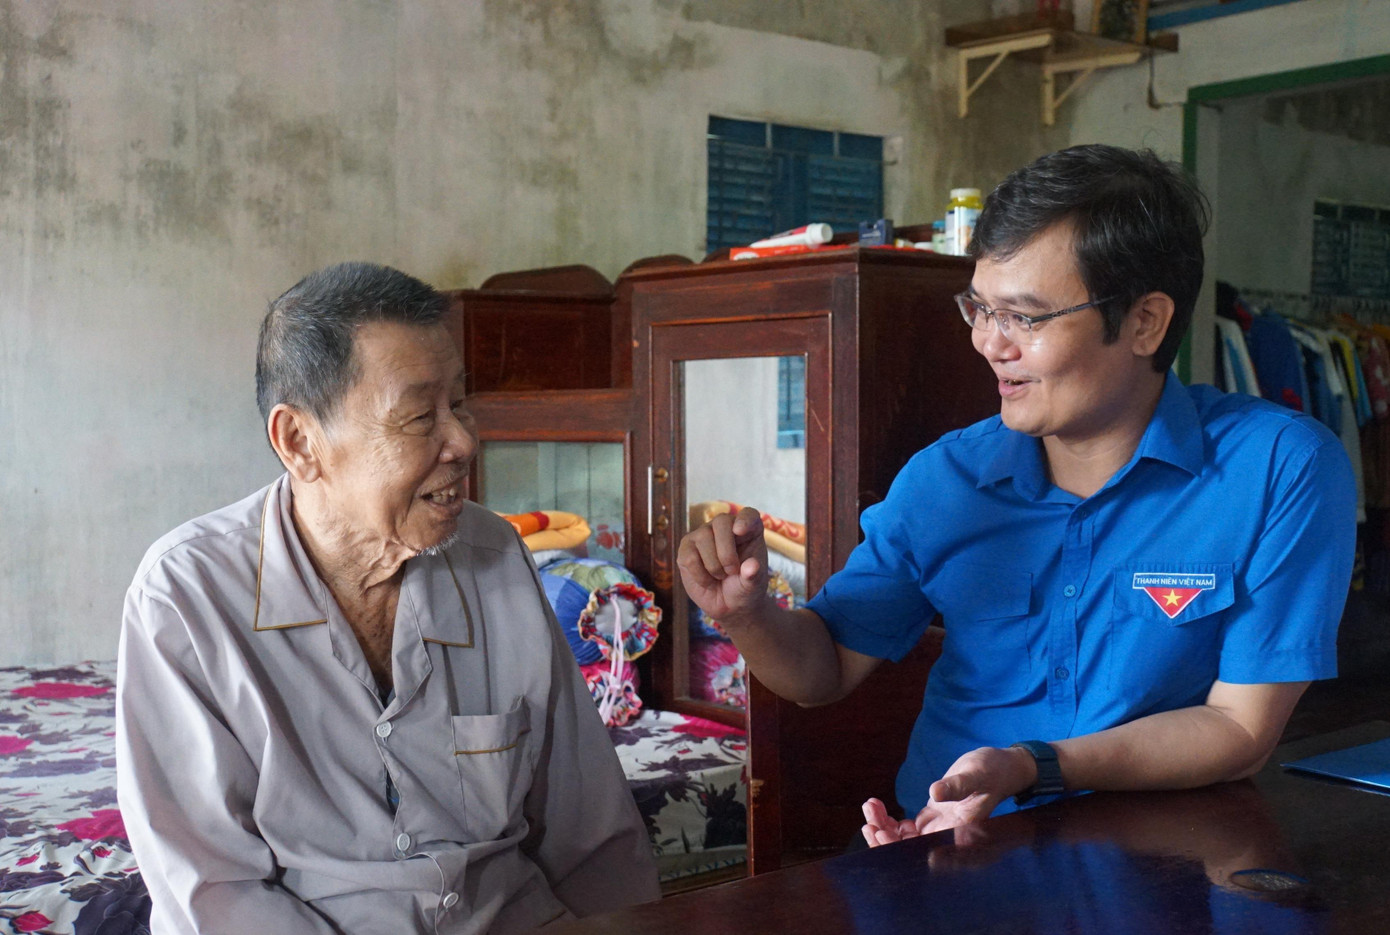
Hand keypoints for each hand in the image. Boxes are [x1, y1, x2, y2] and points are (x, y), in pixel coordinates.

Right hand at [676, 507, 768, 621]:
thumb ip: (754, 576)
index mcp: (749, 531)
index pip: (748, 514)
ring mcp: (704, 535)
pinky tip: (707, 581)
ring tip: (720, 577)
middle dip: (726, 551)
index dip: (744, 519)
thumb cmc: (744, 588)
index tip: (740, 531)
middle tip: (732, 571)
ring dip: (713, 565)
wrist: (728, 605)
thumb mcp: (753, 585)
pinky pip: (689, 556)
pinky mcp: (687, 548)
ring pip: (703, 537)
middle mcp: (725, 527)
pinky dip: (700, 574)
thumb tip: (752, 566)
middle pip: (721, 522)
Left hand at [860, 746, 1036, 846]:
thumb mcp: (975, 774)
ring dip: (883, 827)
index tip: (881, 833)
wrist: (1000, 767)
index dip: (899, 848)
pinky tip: (875, 805)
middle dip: (885, 839)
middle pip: (910, 850)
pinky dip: (889, 819)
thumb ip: (957, 786)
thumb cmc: (993, 771)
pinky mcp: (934, 819)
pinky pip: (906, 827)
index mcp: (961, 833)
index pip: (925, 851)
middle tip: (868, 821)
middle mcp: (948, 837)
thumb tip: (935, 794)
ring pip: (904, 839)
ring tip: (869, 806)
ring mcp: (939, 829)